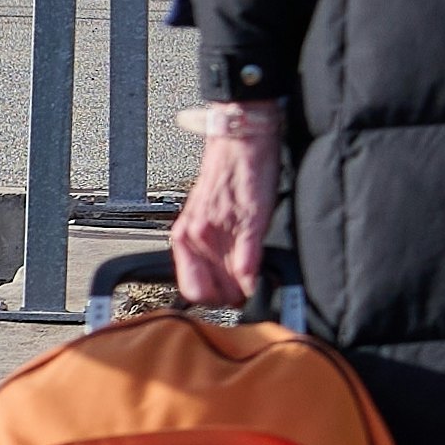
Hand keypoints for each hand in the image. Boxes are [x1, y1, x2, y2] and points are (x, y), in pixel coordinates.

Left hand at [168, 101, 284, 314]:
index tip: (226, 297)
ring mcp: (219, 232)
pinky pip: (248, 264)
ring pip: (230, 284)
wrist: (240, 144)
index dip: (210, 300)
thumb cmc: (228, 178)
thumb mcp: (207, 216)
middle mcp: (195, 237)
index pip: (191, 290)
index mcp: (183, 237)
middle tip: (243, 291)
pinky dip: (256, 276)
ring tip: (254, 279)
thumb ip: (209, 249)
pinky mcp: (248, 224)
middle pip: (211, 293)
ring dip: (245, 289)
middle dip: (229, 298)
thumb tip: (224, 281)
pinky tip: (261, 274)